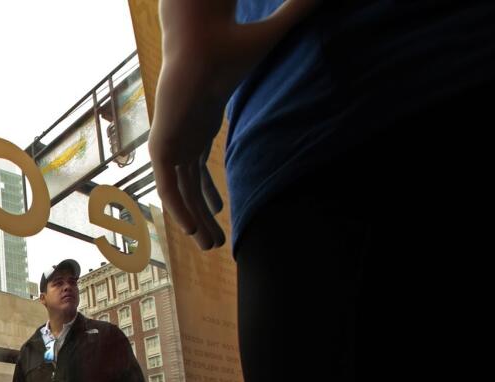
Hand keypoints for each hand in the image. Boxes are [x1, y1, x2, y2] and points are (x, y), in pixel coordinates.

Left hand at [150, 0, 320, 249]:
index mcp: (198, 122)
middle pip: (190, 186)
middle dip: (202, 215)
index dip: (207, 193)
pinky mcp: (162, 146)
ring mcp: (171, 142)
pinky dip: (179, 208)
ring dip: (194, 220)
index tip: (220, 212)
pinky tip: (192, 231)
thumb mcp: (269, 47)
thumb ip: (297, 25)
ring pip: (180, 192)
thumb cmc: (233, 41)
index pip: (198, 167)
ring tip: (211, 244)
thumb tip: (332, 3)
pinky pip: (169, 187)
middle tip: (216, 242)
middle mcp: (183, 137)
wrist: (203, 37)